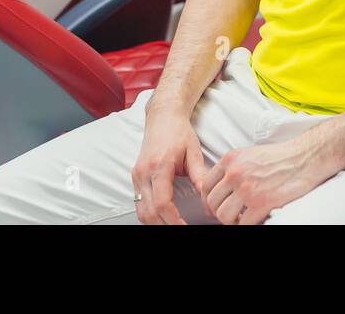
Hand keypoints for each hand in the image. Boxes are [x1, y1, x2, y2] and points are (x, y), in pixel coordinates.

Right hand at [130, 104, 207, 224]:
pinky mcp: (136, 177)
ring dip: (156, 222)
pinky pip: (139, 203)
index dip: (174, 220)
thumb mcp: (194, 152)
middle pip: (149, 212)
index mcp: (159, 166)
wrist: (163, 116)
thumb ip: (200, 176)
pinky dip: (149, 215)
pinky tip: (163, 217)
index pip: (162, 203)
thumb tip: (208, 199)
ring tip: (174, 225)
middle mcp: (144, 172)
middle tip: (182, 229)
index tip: (186, 227)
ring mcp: (137, 175)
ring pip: (141, 211)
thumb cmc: (178, 131)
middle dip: (166, 225)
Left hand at [200, 137, 332, 224]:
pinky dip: (246, 226)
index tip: (212, 208)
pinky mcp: (261, 203)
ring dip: (232, 222)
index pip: (206, 185)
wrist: (305, 157)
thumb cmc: (281, 157)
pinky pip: (243, 224)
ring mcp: (247, 188)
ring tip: (242, 219)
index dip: (208, 201)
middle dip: (219, 213)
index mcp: (230, 160)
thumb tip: (223, 188)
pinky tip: (254, 221)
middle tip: (230, 216)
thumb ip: (233, 168)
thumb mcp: (249, 155)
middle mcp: (235, 173)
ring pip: (224, 216)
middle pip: (212, 202)